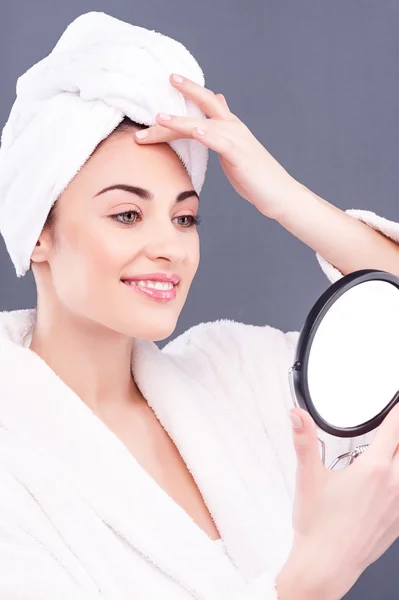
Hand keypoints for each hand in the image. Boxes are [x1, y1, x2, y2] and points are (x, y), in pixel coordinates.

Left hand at [134, 73, 302, 219]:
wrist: (280, 194)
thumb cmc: (255, 176)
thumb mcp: (235, 147)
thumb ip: (223, 127)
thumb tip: (218, 101)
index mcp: (231, 126)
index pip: (207, 103)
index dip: (190, 89)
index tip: (172, 77)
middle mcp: (234, 128)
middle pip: (207, 103)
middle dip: (188, 90)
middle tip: (170, 77)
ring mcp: (238, 142)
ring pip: (205, 125)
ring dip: (181, 121)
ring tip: (160, 118)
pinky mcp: (240, 158)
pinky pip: (221, 144)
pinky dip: (207, 136)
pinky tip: (194, 131)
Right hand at [279, 404, 398, 598]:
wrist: (326, 565)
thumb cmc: (318, 525)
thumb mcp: (308, 477)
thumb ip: (304, 441)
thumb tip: (298, 415)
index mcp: (372, 470)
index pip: (394, 429)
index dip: (396, 412)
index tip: (395, 406)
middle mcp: (393, 485)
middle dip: (398, 433)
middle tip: (391, 427)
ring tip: (389, 452)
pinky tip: (389, 481)